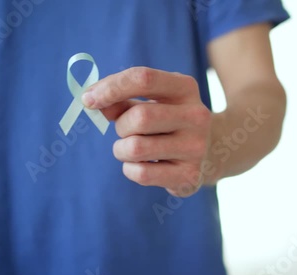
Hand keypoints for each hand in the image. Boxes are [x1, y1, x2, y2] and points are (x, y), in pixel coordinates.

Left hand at [82, 67, 213, 196]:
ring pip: (136, 148)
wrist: (209, 152)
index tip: (88, 99)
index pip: (143, 78)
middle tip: (125, 131)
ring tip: (132, 149)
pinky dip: (130, 169)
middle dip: (121, 126)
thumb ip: (122, 99)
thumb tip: (93, 101)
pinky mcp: (190, 175)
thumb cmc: (168, 121)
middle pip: (139, 117)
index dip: (110, 88)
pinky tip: (143, 166)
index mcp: (185, 88)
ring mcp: (196, 147)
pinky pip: (141, 174)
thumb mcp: (152, 101)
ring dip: (121, 150)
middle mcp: (196, 115)